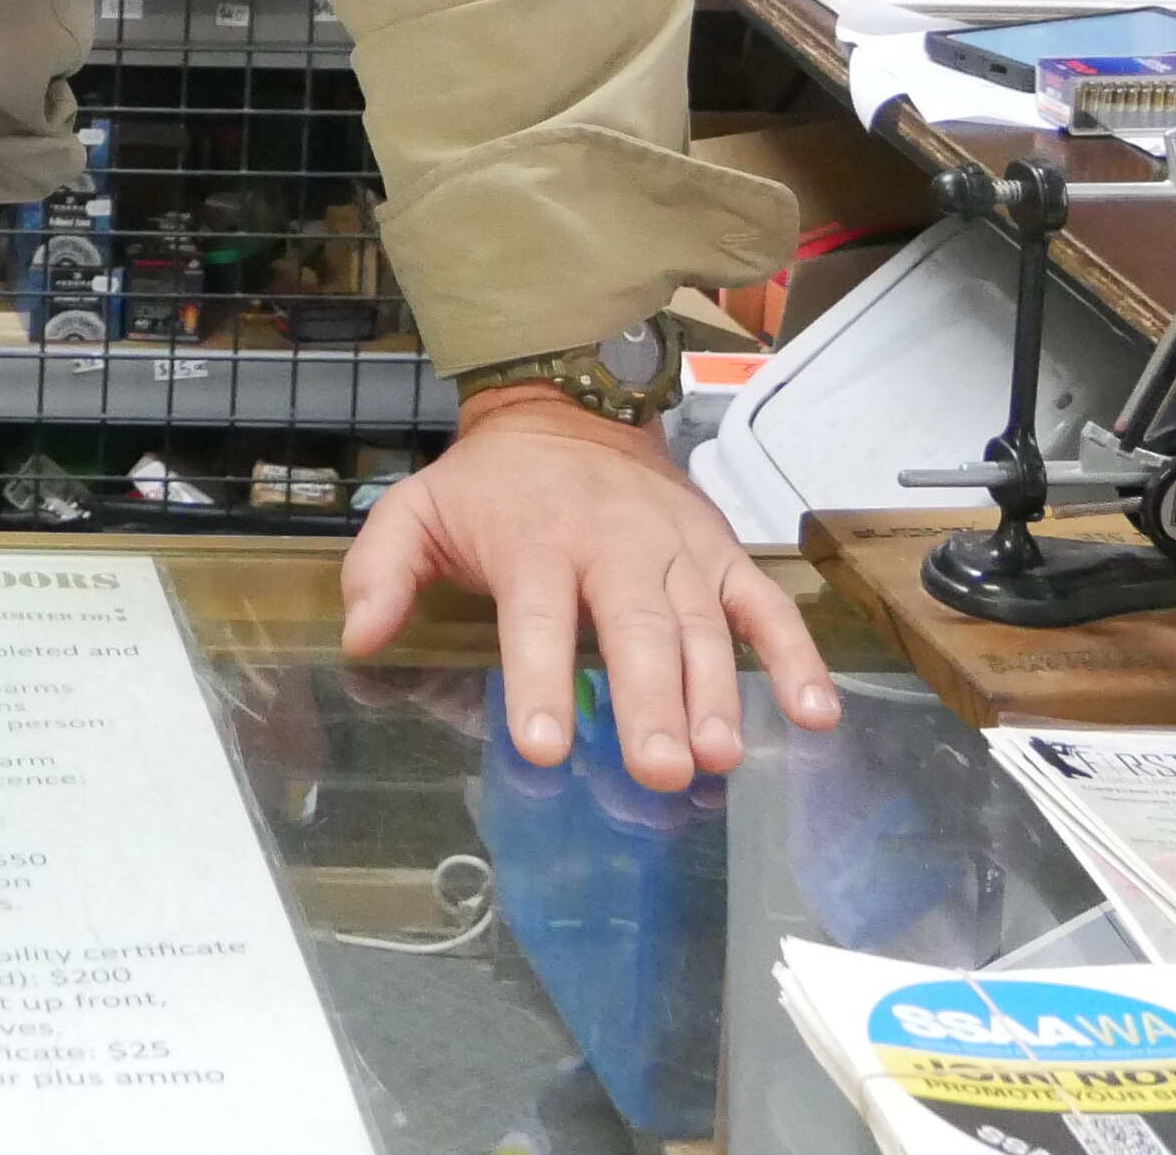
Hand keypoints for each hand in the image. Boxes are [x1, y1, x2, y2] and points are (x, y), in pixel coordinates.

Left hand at [337, 385, 838, 785]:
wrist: (571, 406)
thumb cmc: (492, 484)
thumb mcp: (417, 509)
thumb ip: (381, 569)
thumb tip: (360, 636)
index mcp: (535, 542)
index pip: (537, 618)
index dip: (539, 683)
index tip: (545, 748)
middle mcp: (612, 546)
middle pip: (634, 630)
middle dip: (649, 702)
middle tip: (657, 770)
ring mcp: (675, 550)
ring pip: (701, 626)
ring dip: (715, 694)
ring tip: (721, 757)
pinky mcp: (721, 553)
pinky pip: (763, 605)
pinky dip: (795, 656)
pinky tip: (816, 712)